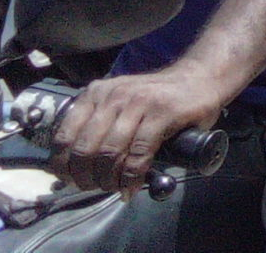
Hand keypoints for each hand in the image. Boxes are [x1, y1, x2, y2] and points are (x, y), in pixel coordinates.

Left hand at [50, 64, 225, 195]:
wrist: (201, 78)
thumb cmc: (158, 97)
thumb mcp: (120, 104)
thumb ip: (98, 126)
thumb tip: (74, 166)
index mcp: (96, 94)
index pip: (65, 136)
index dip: (64, 165)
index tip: (71, 180)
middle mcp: (113, 96)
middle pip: (86, 148)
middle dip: (86, 177)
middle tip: (95, 188)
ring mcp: (138, 102)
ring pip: (110, 152)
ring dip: (109, 179)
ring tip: (114, 188)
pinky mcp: (162, 112)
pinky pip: (139, 153)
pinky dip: (132, 176)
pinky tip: (132, 186)